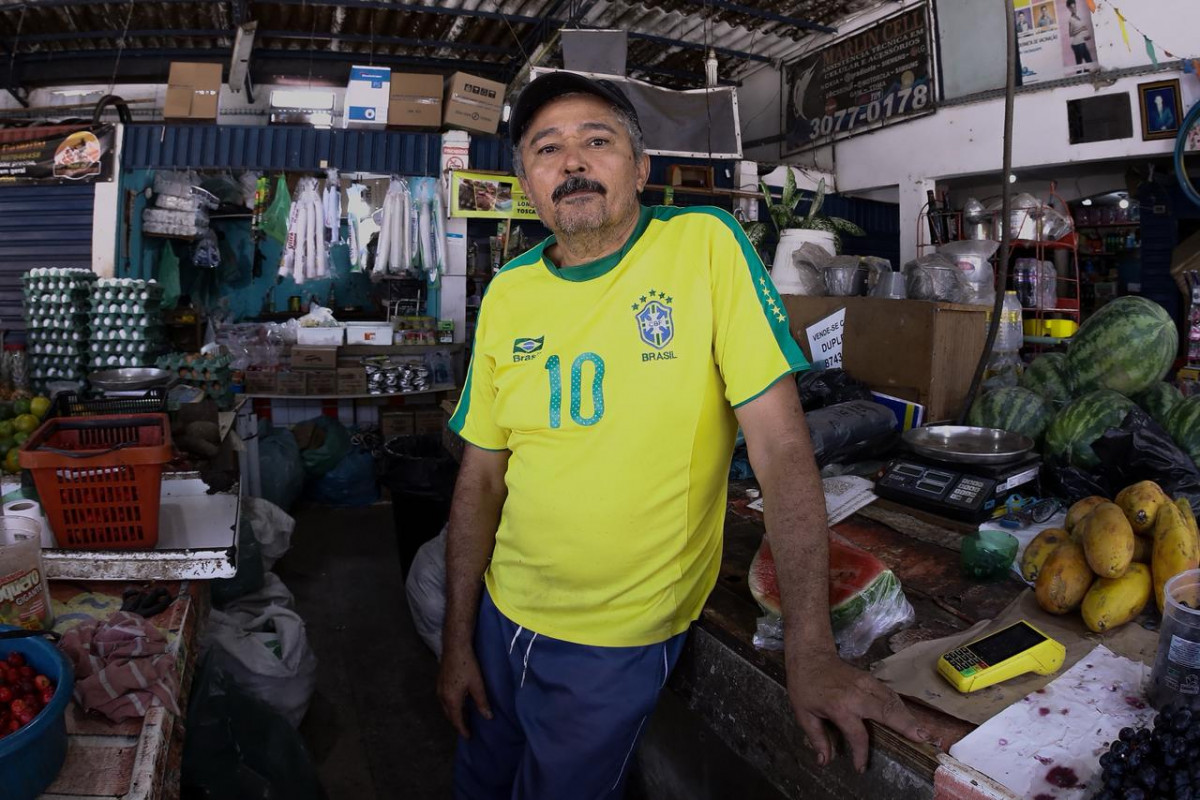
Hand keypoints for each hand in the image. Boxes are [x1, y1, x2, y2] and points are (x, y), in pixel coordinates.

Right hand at [437, 644, 492, 738]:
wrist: (455, 647)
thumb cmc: (467, 665)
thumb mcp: (477, 685)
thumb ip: (482, 702)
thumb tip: (488, 717)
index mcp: (451, 700)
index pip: (456, 720)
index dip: (463, 730)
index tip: (468, 736)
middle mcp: (442, 697)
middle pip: (449, 715)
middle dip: (457, 723)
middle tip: (467, 728)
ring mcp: (439, 689)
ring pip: (446, 707)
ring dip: (454, 713)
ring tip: (464, 716)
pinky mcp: (439, 682)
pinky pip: (444, 699)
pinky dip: (451, 705)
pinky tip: (459, 701)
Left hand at [785, 651, 930, 772]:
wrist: (810, 656)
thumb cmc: (804, 686)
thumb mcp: (804, 714)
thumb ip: (817, 738)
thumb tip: (825, 761)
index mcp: (839, 706)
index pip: (857, 735)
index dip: (861, 753)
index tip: (861, 767)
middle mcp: (857, 695)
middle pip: (886, 711)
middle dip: (905, 725)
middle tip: (921, 738)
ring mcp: (865, 683)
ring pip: (892, 700)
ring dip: (907, 715)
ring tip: (922, 731)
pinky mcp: (869, 677)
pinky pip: (889, 692)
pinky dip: (900, 705)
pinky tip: (907, 716)